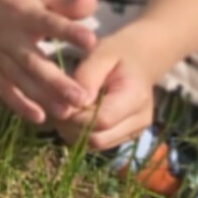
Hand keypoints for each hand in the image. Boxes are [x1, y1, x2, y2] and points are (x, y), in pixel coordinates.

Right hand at [0, 0, 98, 125]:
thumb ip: (66, 3)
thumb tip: (93, 0)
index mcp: (22, 11)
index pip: (47, 22)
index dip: (68, 32)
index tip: (91, 42)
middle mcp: (7, 34)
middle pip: (32, 61)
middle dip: (56, 81)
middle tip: (81, 98)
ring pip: (19, 78)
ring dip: (42, 96)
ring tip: (66, 113)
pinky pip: (3, 87)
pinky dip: (18, 104)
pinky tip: (39, 117)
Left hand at [62, 25, 164, 152]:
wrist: (140, 58)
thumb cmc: (117, 52)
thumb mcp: (100, 54)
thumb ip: (86, 77)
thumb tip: (72, 104)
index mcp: (136, 97)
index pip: (102, 120)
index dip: (75, 114)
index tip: (59, 98)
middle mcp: (139, 121)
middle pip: (97, 139)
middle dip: (71, 125)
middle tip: (57, 104)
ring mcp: (134, 132)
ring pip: (95, 145)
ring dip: (73, 130)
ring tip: (65, 106)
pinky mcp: (125, 136)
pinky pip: (98, 143)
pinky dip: (81, 132)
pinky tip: (75, 112)